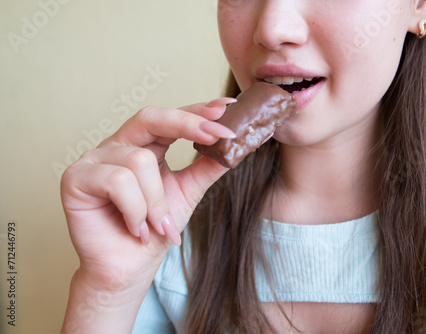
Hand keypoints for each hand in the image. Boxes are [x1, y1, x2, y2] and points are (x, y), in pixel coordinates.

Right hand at [60, 98, 235, 292]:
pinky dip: (135, 209)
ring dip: (157, 201)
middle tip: (216, 135)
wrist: (130, 267)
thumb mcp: (189, 192)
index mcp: (145, 145)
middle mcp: (119, 145)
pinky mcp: (76, 178)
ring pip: (139, 160)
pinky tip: (136, 228)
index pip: (171, 118)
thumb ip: (208, 166)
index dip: (198, 111)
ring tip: (158, 225)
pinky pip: (117, 181)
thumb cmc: (157, 229)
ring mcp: (95, 159)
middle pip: (150, 117)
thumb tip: (235, 143)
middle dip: (186, 124)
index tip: (227, 108)